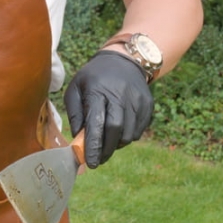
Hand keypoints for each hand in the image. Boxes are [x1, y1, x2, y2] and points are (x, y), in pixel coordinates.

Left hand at [63, 51, 154, 168]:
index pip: (96, 124)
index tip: (90, 162)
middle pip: (115, 130)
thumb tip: (78, 141)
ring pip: (128, 134)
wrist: (123, 60)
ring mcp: (136, 99)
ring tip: (108, 144)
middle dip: (106, 150)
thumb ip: (75, 114)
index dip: (93, 146)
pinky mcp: (147, 105)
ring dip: (116, 145)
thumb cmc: (94, 79)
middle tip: (98, 160)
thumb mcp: (76, 89)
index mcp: (98, 91)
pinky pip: (138, 131)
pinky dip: (127, 137)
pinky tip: (119, 132)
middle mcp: (120, 94)